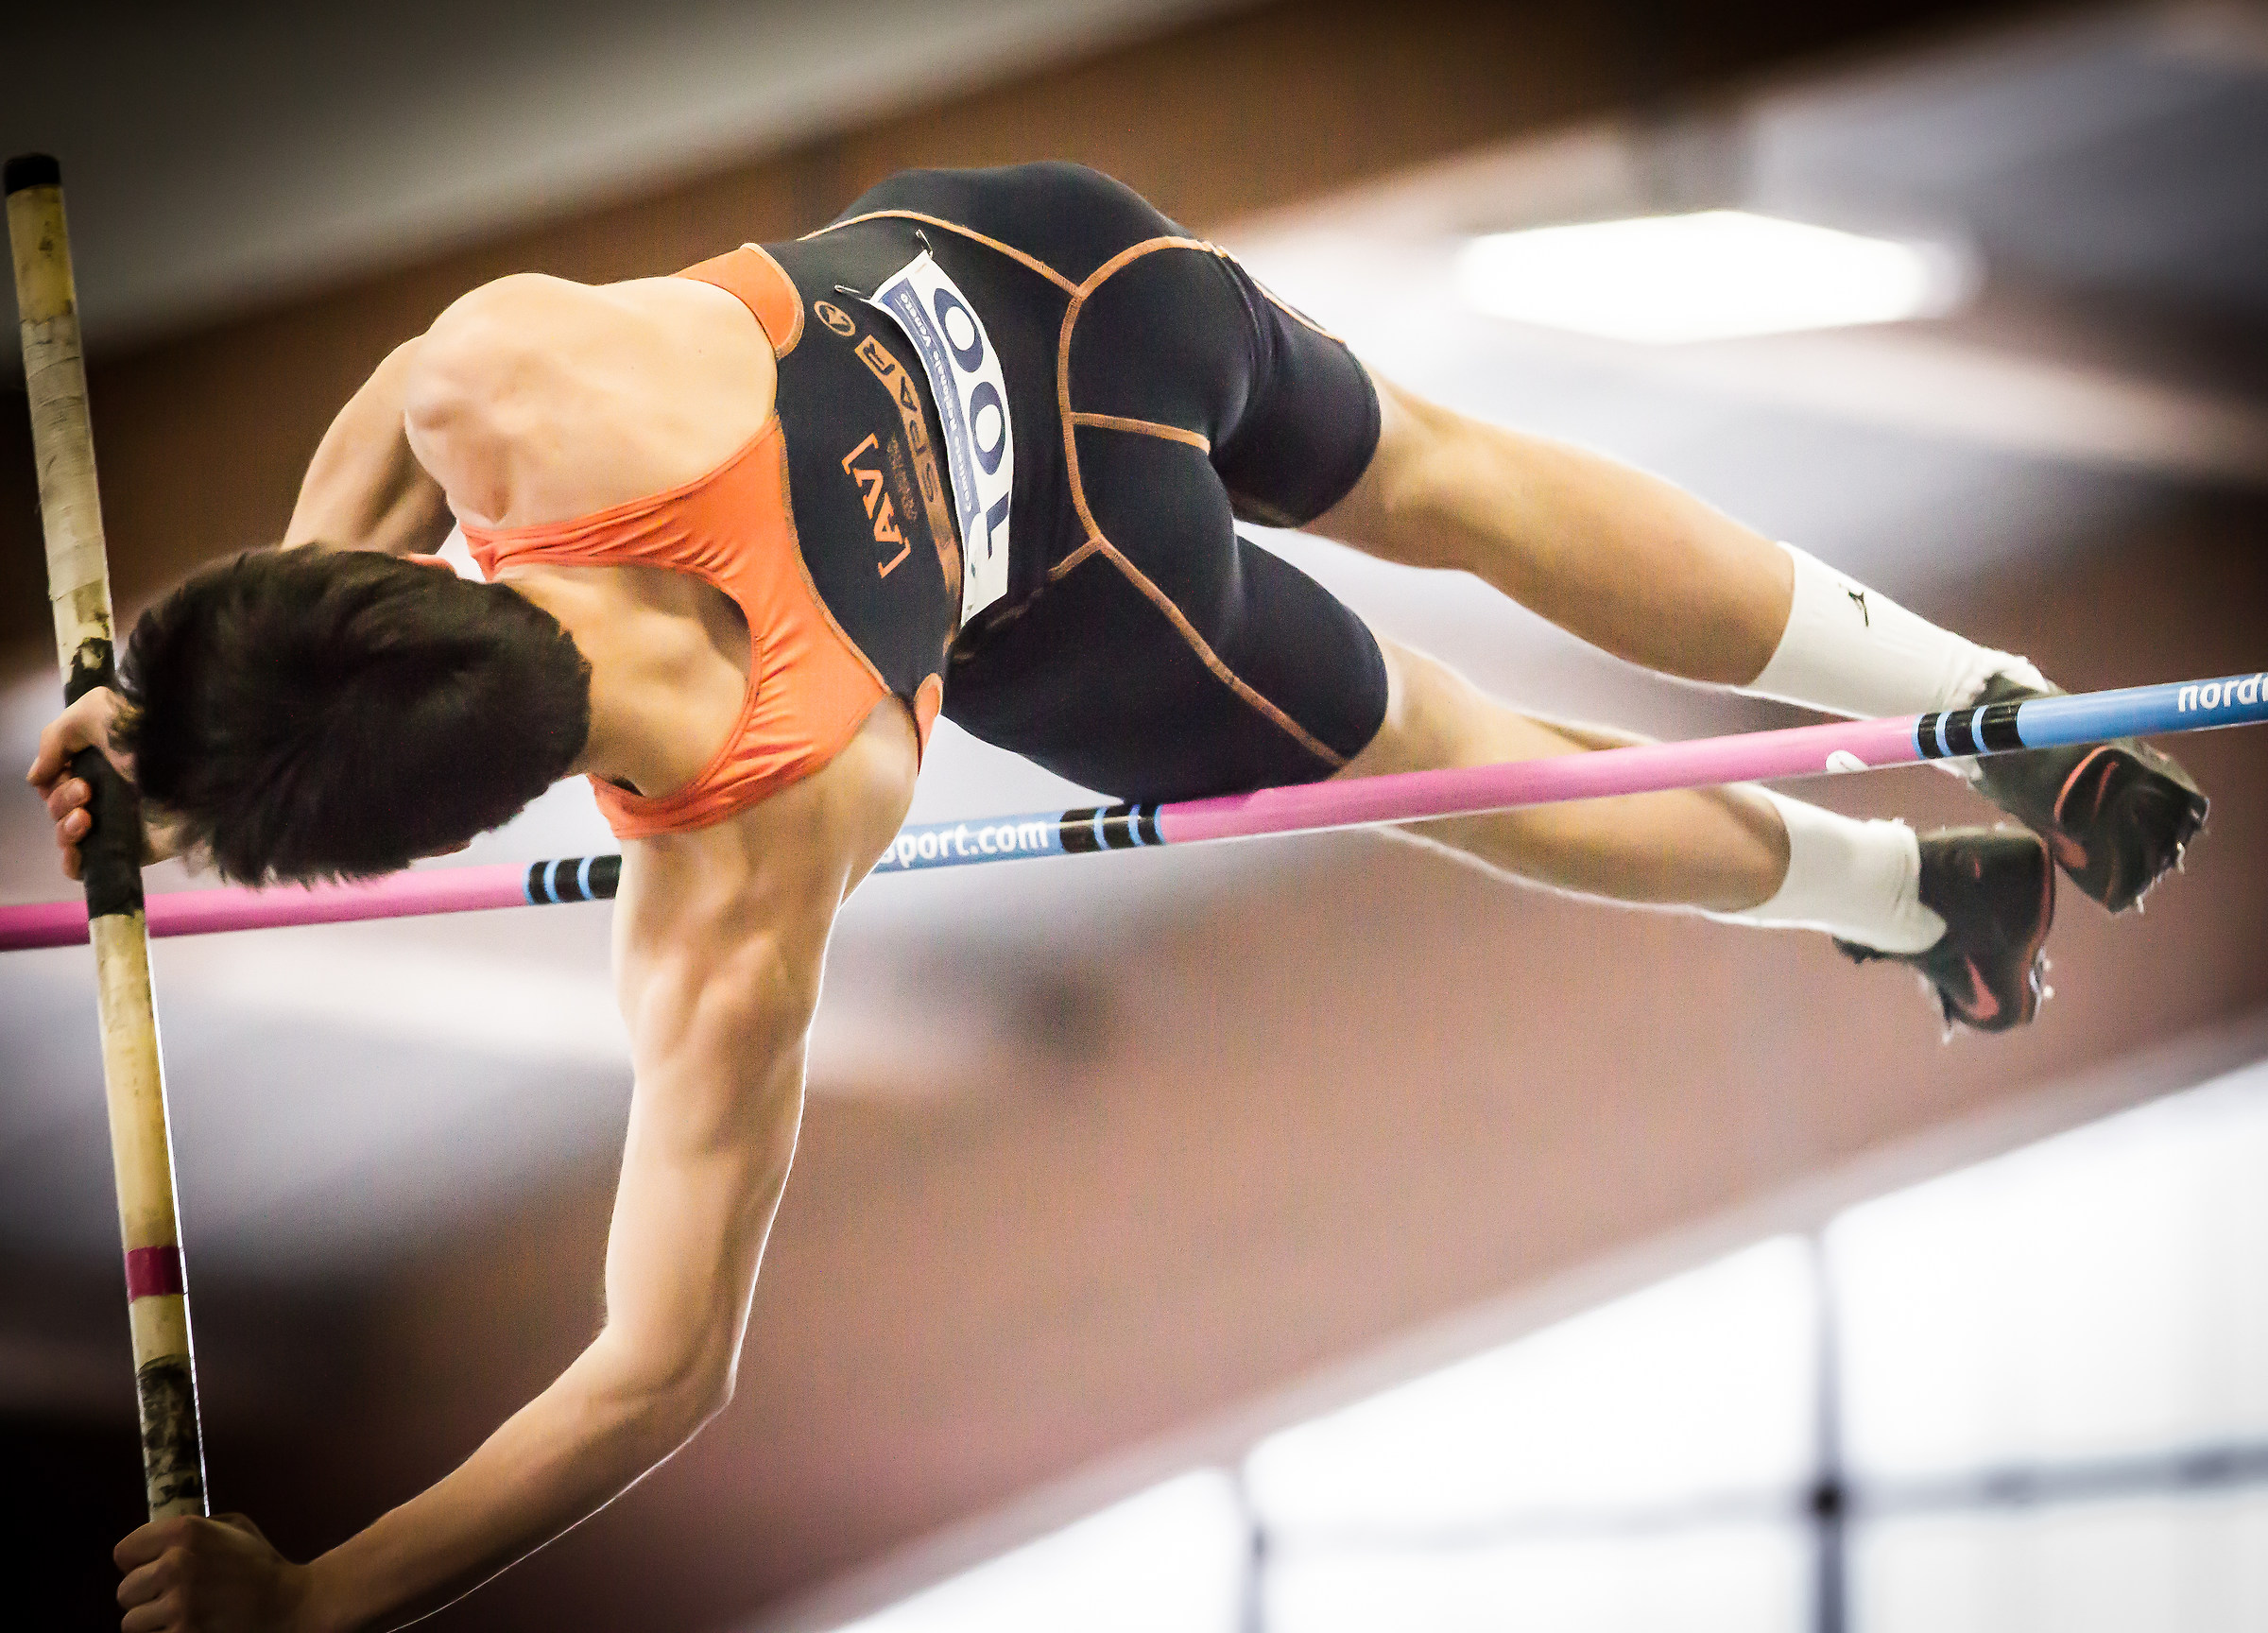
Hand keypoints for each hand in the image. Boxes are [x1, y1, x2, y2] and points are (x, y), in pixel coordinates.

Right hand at [25, 686, 174, 880]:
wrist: (199, 768)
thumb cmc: (148, 733)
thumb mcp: (93, 713)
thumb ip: (54, 739)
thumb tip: (36, 778)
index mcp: (104, 761)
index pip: (59, 779)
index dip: (52, 780)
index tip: (68, 771)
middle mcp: (113, 791)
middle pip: (58, 808)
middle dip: (60, 800)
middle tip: (86, 791)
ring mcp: (123, 822)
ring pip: (67, 836)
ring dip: (63, 827)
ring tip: (86, 817)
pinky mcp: (135, 850)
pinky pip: (89, 867)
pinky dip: (72, 861)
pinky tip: (78, 847)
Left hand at [115, 1513, 312, 1632]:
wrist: (289, 1602)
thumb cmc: (261, 1564)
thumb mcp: (234, 1527)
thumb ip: (196, 1527)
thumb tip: (159, 1537)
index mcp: (185, 1531)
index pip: (124, 1552)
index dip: (137, 1563)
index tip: (152, 1569)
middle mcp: (176, 1563)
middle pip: (124, 1591)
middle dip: (145, 1596)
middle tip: (173, 1597)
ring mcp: (178, 1603)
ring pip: (132, 1622)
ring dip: (153, 1622)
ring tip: (182, 1615)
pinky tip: (190, 1627)